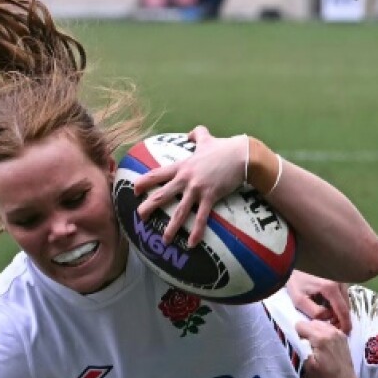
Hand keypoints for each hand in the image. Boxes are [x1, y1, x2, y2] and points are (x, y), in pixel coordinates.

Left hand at [133, 125, 247, 248]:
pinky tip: (191, 244)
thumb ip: (197, 134)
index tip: (135, 189)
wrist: (242, 155)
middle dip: (149, 207)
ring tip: (165, 240)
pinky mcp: (210, 197)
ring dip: (171, 227)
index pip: (158, 174)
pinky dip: (196, 232)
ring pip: (180, 211)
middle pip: (163, 195)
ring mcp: (197, 189)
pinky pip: (201, 218)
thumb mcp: (207, 138)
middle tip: (139, 217)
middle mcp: (186, 179)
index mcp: (182, 166)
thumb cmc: (224, 147)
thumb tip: (190, 133)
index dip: (145, 182)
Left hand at [286, 273, 351, 333]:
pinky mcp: (340, 278)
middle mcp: (339, 282)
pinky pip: (343, 294)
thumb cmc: (295, 281)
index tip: (345, 333)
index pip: (343, 310)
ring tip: (329, 319)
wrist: (295, 263)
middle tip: (333, 327)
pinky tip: (329, 307)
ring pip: (345, 300)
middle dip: (341, 318)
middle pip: (346, 306)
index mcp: (330, 287)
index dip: (345, 323)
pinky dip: (338, 303)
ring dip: (339, 311)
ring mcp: (341, 279)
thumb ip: (314, 312)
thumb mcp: (299, 300)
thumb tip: (327, 317)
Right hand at [296, 319, 360, 377]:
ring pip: (320, 324)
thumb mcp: (307, 365)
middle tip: (306, 345)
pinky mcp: (344, 337)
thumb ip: (300, 347)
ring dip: (314, 331)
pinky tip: (324, 345)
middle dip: (306, 331)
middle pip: (311, 322)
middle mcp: (332, 331)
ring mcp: (339, 333)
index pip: (301, 325)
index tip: (298, 344)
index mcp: (321, 338)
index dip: (297, 334)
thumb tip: (297, 336)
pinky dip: (323, 333)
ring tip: (315, 345)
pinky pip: (329, 328)